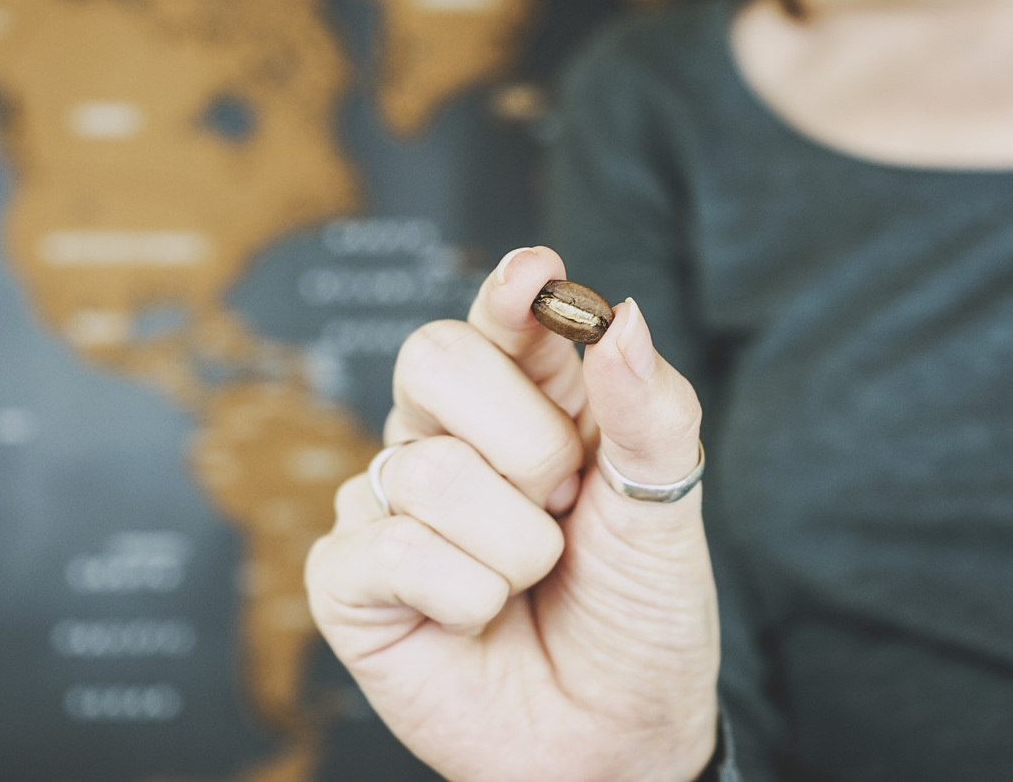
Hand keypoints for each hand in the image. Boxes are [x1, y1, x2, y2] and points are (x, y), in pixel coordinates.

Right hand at [305, 246, 718, 781]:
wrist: (616, 739)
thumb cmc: (636, 618)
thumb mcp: (664, 509)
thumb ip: (648, 411)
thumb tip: (623, 314)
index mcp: (525, 407)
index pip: (499, 322)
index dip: (509, 294)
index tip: (537, 277)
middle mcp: (446, 442)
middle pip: (432, 358)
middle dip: (525, 442)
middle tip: (561, 507)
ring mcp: (388, 508)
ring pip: (428, 469)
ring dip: (514, 547)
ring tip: (528, 583)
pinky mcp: (348, 582)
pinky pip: (392, 550)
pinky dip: (464, 598)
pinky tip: (475, 622)